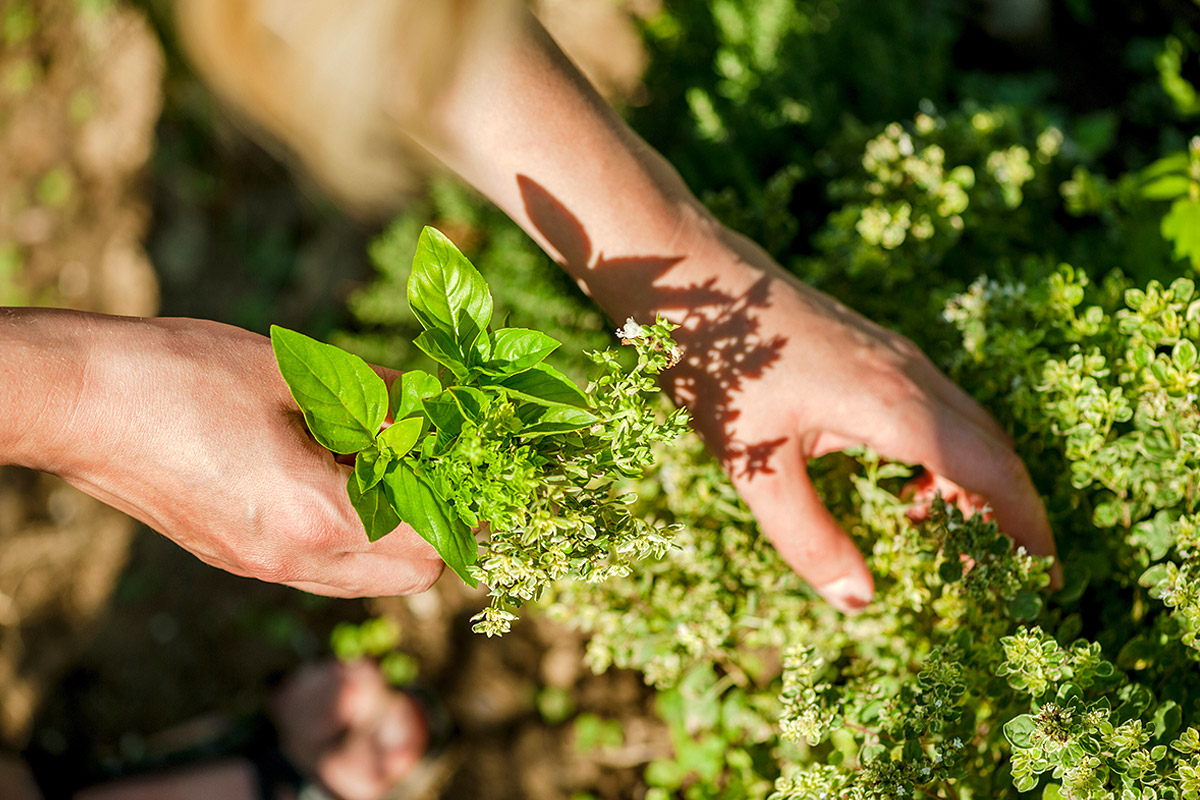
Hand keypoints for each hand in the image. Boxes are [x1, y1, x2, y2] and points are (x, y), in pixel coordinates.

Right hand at [5, 311, 442, 596]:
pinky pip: (321, 565)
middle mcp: (291, 561)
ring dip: (394, 531)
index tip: (476, 461)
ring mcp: (259, 567)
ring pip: (365, 576)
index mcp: (316, 518)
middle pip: (409, 576)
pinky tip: (330, 470)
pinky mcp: (234, 558)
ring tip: (382, 461)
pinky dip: (349, 531)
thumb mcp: (297, 375)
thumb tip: (431, 406)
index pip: (431, 540)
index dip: (465, 504)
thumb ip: (378, 398)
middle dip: (439, 526)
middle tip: (436, 462)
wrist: (77, 402)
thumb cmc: (183, 376)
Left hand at [656, 232, 1058, 611]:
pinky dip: (945, 455)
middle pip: (994, 449)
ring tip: (946, 540)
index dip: (1026, 528)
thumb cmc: (721, 367)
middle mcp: (911, 375)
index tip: (1044, 581)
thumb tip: (860, 602)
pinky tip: (903, 486)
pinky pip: (938, 407)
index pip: (993, 472)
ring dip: (975, 484)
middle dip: (1009, 514)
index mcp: (894, 405)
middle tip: (1000, 577)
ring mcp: (895, 356)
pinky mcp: (875, 349)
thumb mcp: (755, 467)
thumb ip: (808, 537)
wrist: (696, 278)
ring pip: (968, 426)